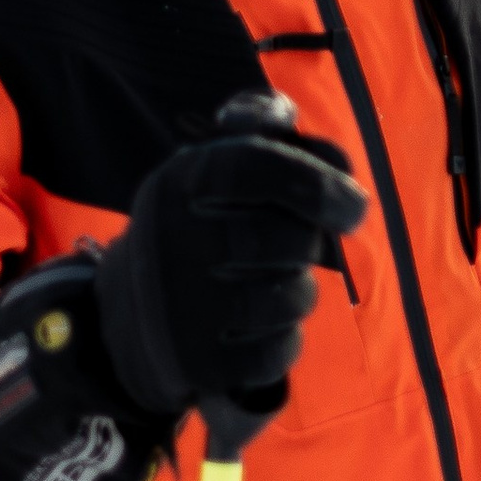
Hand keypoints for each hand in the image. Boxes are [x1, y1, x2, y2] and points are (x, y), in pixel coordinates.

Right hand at [96, 93, 365, 449]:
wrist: (125, 317)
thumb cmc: (194, 226)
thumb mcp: (208, 164)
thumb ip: (255, 123)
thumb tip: (285, 116)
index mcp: (181, 181)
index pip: (257, 168)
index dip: (318, 182)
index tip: (355, 206)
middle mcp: (172, 242)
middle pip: (285, 240)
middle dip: (310, 245)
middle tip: (303, 249)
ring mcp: (179, 308)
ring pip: (288, 300)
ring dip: (299, 294)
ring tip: (274, 286)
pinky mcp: (194, 364)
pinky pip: (275, 354)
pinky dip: (284, 342)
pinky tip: (260, 330)